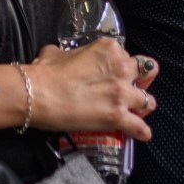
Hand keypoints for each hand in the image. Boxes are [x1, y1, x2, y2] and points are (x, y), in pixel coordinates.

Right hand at [27, 39, 159, 140]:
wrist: (35, 94)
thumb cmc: (44, 72)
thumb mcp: (57, 52)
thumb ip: (70, 54)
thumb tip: (62, 57)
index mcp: (108, 49)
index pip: (127, 56)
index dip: (121, 67)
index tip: (114, 75)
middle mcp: (120, 67)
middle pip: (145, 74)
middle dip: (139, 83)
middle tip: (129, 91)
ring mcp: (121, 93)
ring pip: (148, 101)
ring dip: (142, 108)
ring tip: (135, 113)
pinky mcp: (117, 116)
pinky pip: (139, 127)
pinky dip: (141, 131)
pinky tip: (141, 134)